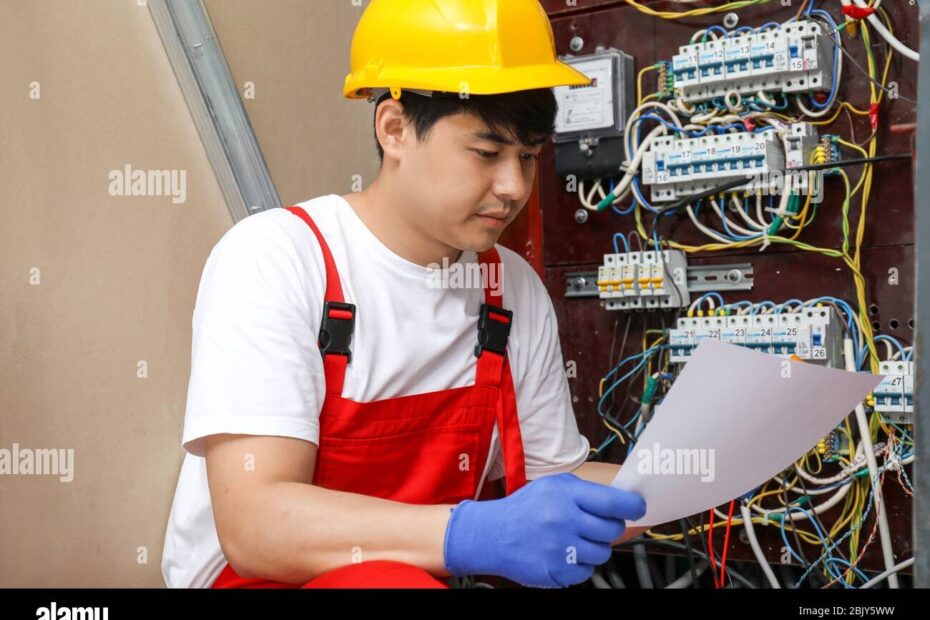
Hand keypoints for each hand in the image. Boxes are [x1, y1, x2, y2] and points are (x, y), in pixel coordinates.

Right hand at [442, 472, 645, 587]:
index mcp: (564, 495)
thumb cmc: (525, 509)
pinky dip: (580, 564)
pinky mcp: (556, 571)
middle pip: (612, 529)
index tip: (638, 507)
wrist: (491, 535)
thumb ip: (586, 492)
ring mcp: (559, 548)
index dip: (633, 505)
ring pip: (603, 553)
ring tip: (574, 539)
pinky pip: (587, 571)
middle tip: (595, 524)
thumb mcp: (552, 487)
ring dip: (594, 547)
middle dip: (609, 527)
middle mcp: (563, 520)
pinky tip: (563, 553)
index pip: (614, 501)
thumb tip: (622, 501)